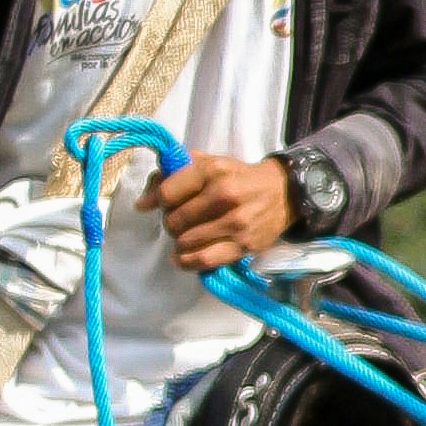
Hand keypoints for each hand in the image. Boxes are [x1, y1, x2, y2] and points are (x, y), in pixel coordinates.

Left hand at [146, 148, 292, 270]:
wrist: (282, 193)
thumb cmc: (237, 176)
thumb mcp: (208, 164)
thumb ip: (173, 174)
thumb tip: (143, 202)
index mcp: (212, 170)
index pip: (168, 193)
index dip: (154, 201)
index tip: (150, 205)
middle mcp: (224, 196)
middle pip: (175, 221)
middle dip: (170, 222)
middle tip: (178, 220)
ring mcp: (235, 222)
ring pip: (186, 242)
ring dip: (179, 241)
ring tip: (186, 235)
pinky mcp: (243, 245)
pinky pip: (204, 260)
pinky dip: (186, 261)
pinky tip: (182, 257)